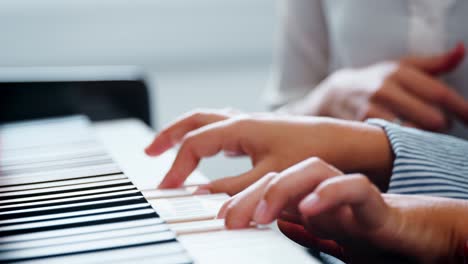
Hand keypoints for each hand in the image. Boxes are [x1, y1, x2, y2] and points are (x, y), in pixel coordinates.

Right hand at [145, 110, 392, 193]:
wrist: (345, 143)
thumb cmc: (313, 154)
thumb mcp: (270, 176)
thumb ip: (234, 189)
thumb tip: (201, 197)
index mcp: (240, 128)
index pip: (195, 143)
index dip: (177, 166)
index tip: (166, 188)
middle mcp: (242, 121)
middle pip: (194, 120)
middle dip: (169, 134)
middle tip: (149, 151)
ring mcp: (250, 124)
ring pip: (208, 121)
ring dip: (186, 132)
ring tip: (168, 146)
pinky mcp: (259, 131)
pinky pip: (222, 128)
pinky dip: (206, 137)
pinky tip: (208, 149)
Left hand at [219, 157, 467, 262]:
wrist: (412, 232)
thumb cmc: (363, 232)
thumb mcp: (318, 235)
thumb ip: (294, 227)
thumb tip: (267, 223)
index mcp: (305, 197)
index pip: (267, 187)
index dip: (239, 198)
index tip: (217, 217)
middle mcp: (321, 188)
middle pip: (281, 175)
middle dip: (250, 194)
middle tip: (226, 220)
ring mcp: (344, 191)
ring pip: (310, 171)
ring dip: (282, 189)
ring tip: (261, 215)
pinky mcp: (372, 201)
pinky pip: (353, 188)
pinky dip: (331, 193)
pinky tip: (310, 208)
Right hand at [283, 43, 467, 131]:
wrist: (333, 95)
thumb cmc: (375, 81)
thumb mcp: (400, 67)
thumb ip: (433, 64)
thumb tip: (461, 50)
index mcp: (398, 73)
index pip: (440, 94)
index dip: (462, 110)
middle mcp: (384, 90)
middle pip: (431, 119)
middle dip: (439, 127)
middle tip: (435, 128)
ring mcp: (369, 111)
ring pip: (411, 135)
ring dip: (421, 142)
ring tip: (418, 139)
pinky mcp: (358, 130)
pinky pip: (389, 145)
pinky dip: (399, 149)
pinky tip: (399, 147)